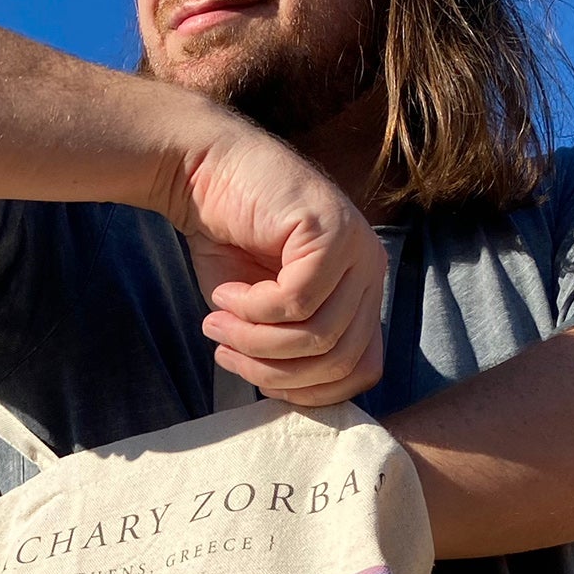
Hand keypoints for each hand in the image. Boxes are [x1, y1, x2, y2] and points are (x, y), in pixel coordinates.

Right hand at [172, 125, 387, 406]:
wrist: (203, 174)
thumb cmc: (229, 243)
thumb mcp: (264, 313)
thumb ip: (293, 349)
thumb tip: (299, 399)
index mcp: (361, 295)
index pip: (361, 371)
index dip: (307, 391)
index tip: (256, 380)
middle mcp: (370, 271)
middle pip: (340, 360)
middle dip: (273, 370)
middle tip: (224, 352)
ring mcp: (357, 249)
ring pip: (319, 335)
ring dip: (256, 341)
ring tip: (217, 323)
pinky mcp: (331, 232)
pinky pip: (297, 301)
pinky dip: (253, 310)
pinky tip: (225, 294)